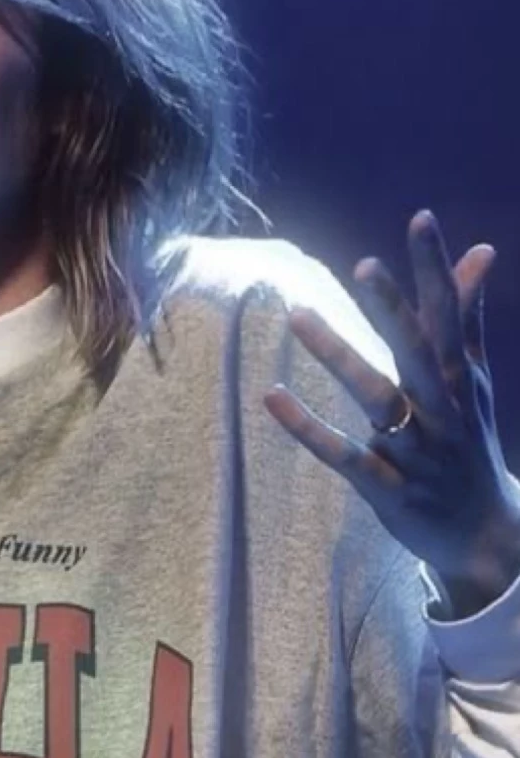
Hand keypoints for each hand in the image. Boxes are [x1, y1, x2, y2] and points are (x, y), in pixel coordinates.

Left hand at [264, 210, 519, 615]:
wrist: (487, 537)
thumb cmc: (468, 442)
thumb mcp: (471, 380)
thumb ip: (466, 317)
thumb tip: (480, 250)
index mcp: (459, 381)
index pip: (450, 317)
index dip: (436, 270)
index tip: (420, 220)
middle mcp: (441, 411)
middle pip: (419, 354)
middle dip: (396, 312)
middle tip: (365, 267)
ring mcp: (414, 451)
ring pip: (378, 400)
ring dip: (340, 358)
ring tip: (297, 314)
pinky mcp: (387, 487)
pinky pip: (344, 456)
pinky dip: (308, 428)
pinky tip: (270, 396)